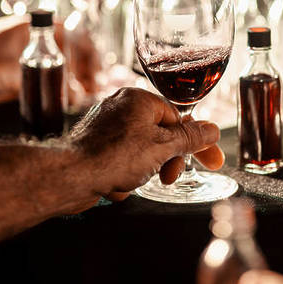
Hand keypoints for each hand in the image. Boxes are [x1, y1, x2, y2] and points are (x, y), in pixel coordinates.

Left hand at [0, 16, 97, 109]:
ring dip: (75, 85)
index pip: (73, 33)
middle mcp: (32, 43)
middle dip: (86, 71)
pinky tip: (68, 106)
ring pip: (61, 71)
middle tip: (94, 91)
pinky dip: (59, 95)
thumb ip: (42, 81)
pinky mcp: (18, 82)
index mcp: (31, 28)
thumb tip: (75, 94)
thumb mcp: (9, 71)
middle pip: (71, 53)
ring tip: (85, 100)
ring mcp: (25, 62)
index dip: (90, 52)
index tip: (97, 72)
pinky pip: (47, 86)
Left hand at [67, 88, 222, 199]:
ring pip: (141, 152)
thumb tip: (211, 130)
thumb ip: (190, 138)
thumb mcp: (163, 147)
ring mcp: (106, 127)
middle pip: (160, 136)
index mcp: (138, 99)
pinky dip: (123, 175)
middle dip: (165, 161)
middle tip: (169, 177)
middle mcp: (120, 108)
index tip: (209, 160)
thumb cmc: (113, 157)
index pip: (177, 118)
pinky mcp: (95, 146)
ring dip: (143, 171)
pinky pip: (121, 162)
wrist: (70, 176)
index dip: (192, 143)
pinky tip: (115, 184)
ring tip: (132, 181)